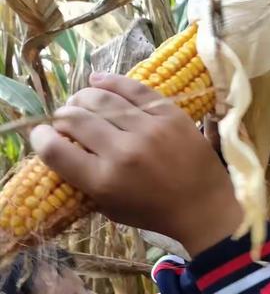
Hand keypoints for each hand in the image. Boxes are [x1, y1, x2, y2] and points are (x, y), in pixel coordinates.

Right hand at [30, 73, 242, 256]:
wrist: (204, 206)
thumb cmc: (156, 212)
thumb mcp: (113, 209)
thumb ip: (86, 182)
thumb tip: (65, 151)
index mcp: (105, 181)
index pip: (54, 149)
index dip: (41, 138)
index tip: (43, 136)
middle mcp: (122, 151)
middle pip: (74, 118)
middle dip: (62, 118)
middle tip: (67, 121)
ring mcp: (148, 129)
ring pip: (100, 98)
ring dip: (82, 98)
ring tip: (81, 103)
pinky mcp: (169, 114)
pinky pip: (133, 88)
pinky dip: (111, 81)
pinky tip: (98, 81)